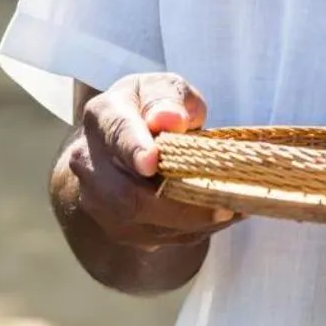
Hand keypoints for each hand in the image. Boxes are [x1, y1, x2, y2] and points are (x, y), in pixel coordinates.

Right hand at [66, 73, 237, 250]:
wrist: (123, 141)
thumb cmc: (151, 108)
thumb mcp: (164, 88)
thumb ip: (168, 99)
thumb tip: (171, 119)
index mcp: (103, 117)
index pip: (116, 134)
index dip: (133, 149)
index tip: (152, 161)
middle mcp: (90, 163)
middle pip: (127, 194)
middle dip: (179, 204)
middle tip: (225, 203)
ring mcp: (98, 201)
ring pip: (143, 223)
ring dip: (192, 221)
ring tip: (235, 209)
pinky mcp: (117, 228)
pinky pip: (155, 237)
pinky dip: (193, 230)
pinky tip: (221, 216)